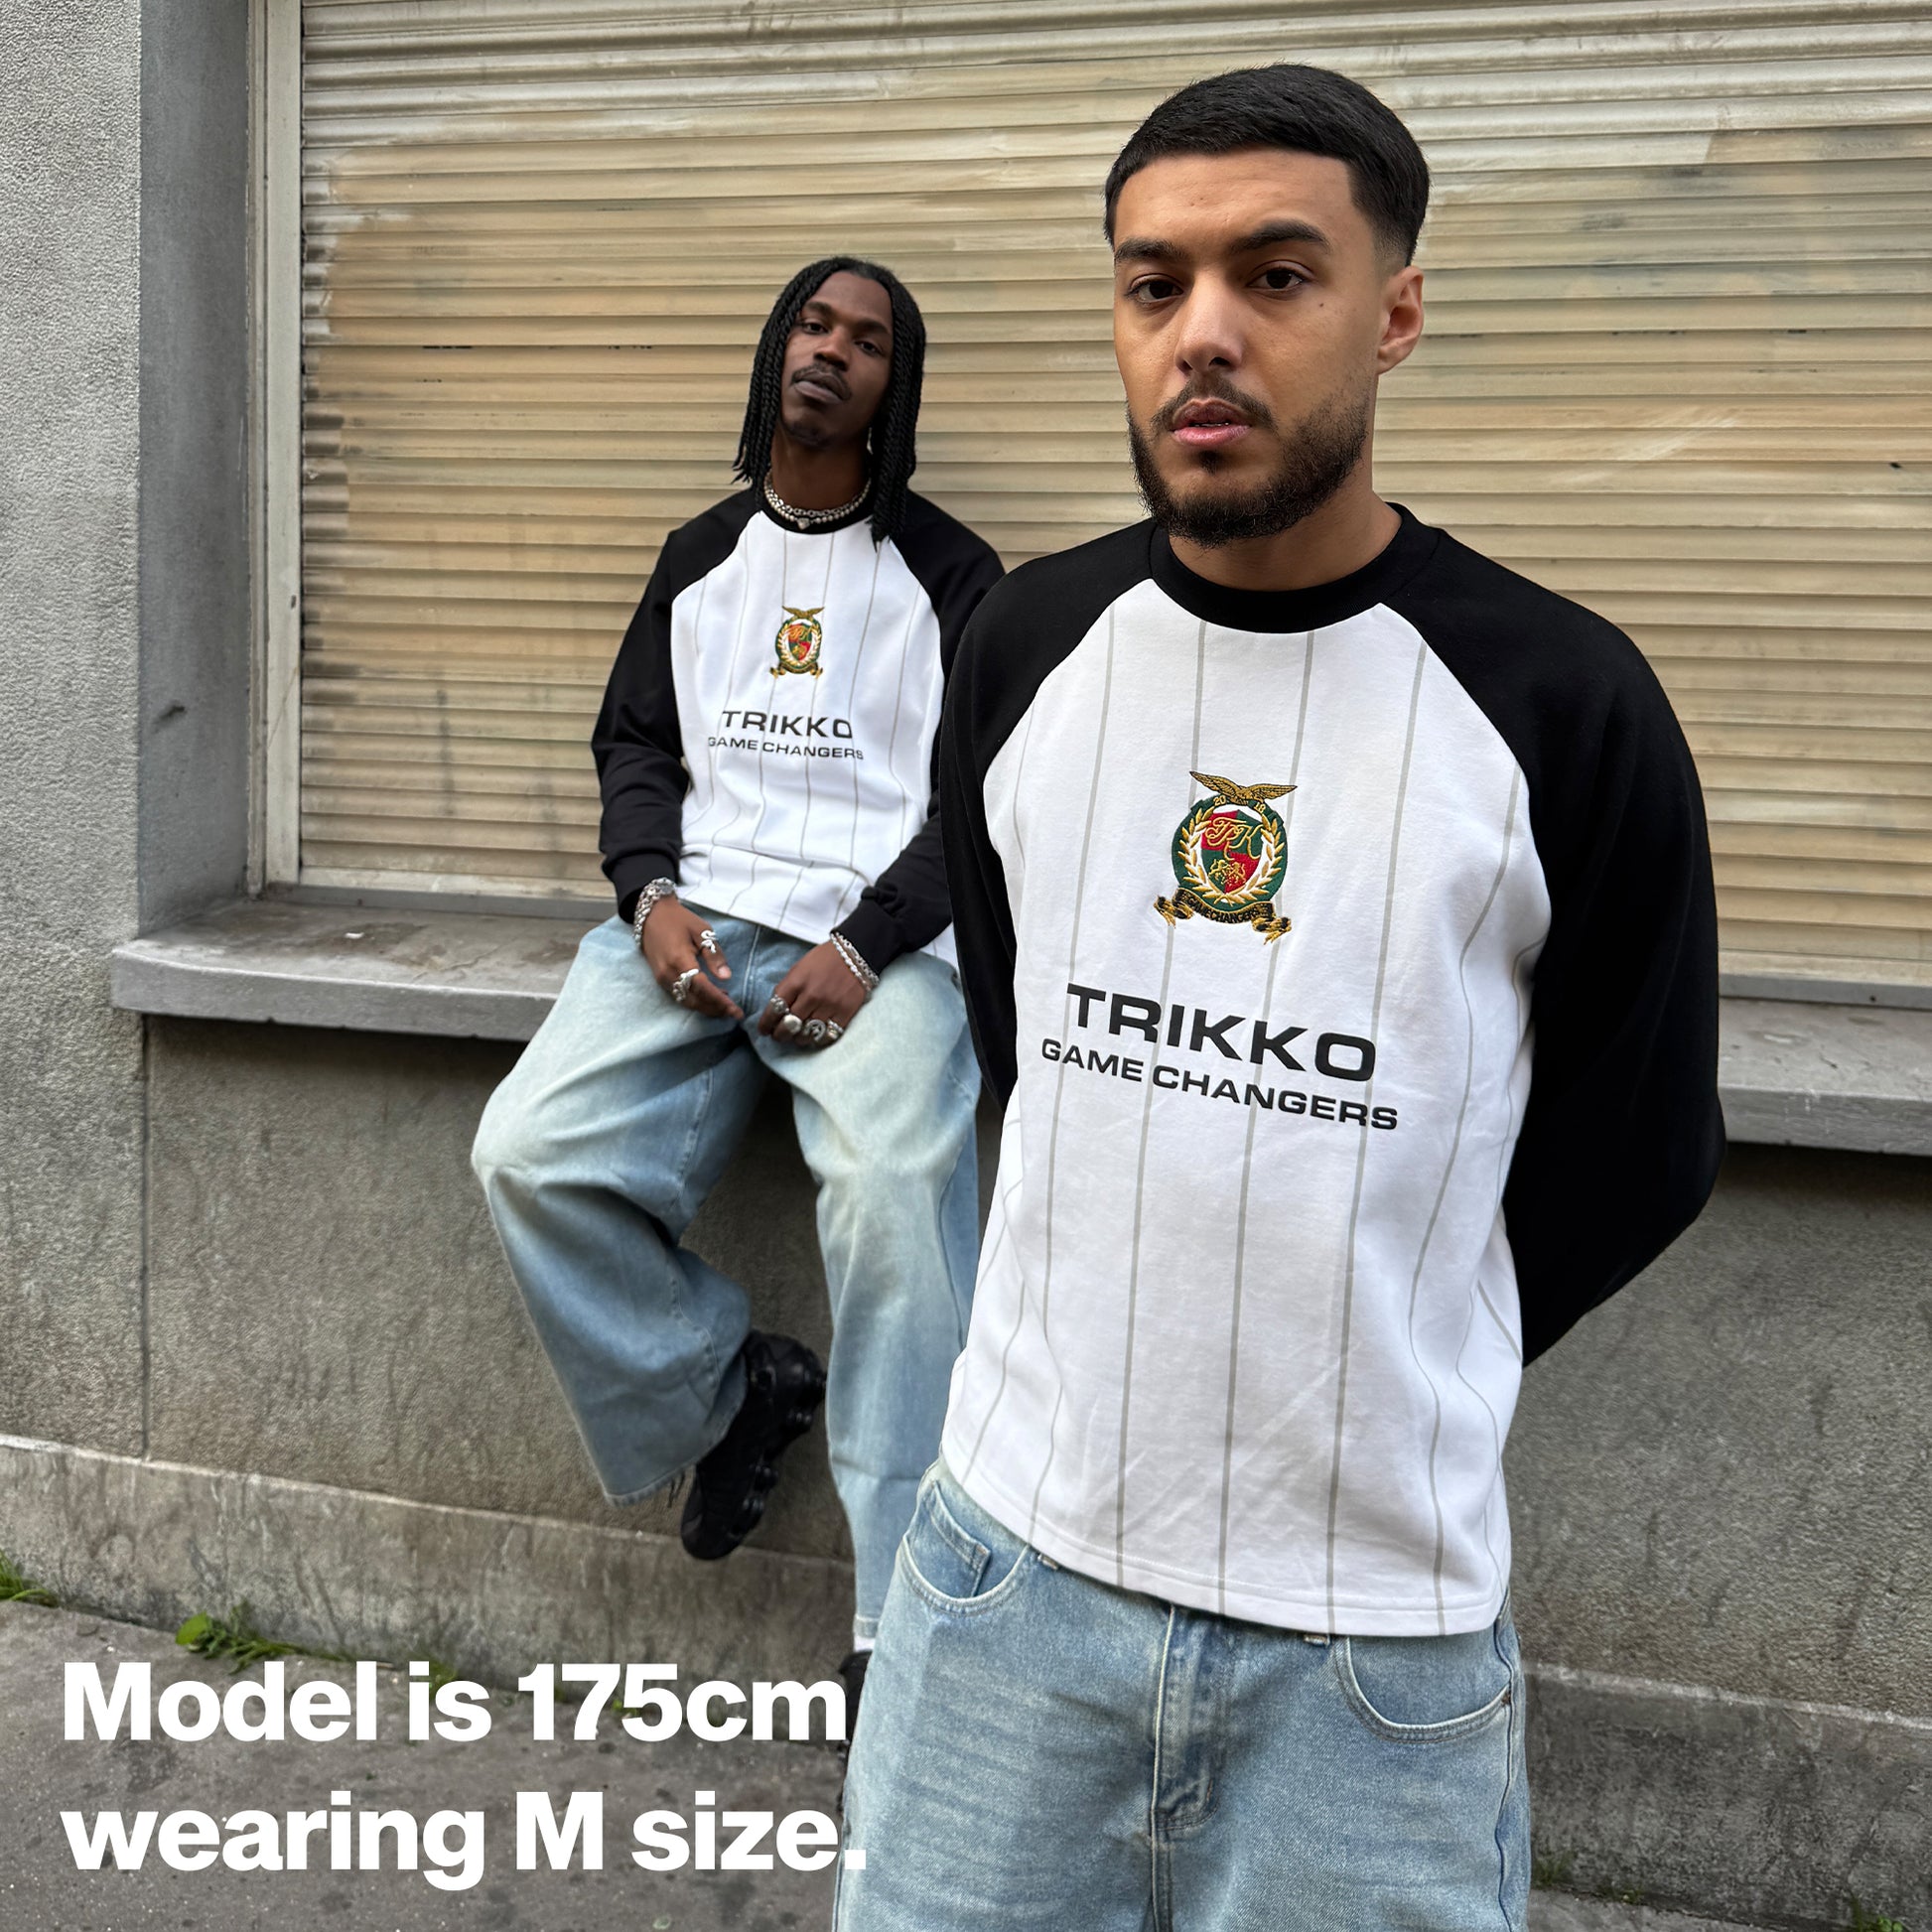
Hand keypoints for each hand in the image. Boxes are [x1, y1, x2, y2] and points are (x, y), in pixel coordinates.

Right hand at [642, 899, 741, 1019]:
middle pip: (694, 1000)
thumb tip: (726, 977)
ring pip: (686, 1001)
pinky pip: (679, 996)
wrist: (651, 915)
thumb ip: (714, 955)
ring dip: (706, 1007)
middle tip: (734, 1013)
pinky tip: (709, 997)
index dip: (720, 1001)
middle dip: (715, 1009)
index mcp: (680, 960)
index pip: (703, 987)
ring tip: (725, 1006)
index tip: (736, 1011)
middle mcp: (668, 973)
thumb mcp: (702, 931)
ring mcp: (661, 978)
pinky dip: (695, 1001)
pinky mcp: (659, 979)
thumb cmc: (679, 920)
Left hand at [757, 940, 869, 1045]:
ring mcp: (829, 1006)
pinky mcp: (844, 1013)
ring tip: (797, 1036)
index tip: (764, 1030)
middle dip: (780, 1034)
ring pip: (806, 1034)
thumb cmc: (824, 960)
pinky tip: (815, 1035)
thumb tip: (777, 1010)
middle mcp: (811, 996)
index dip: (766, 1023)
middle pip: (788, 1026)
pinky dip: (818, 1039)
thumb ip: (787, 988)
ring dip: (798, 1038)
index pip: (774, 1009)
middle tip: (779, 1036)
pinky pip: (826, 1036)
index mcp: (796, 982)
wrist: (856, 953)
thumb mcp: (799, 968)